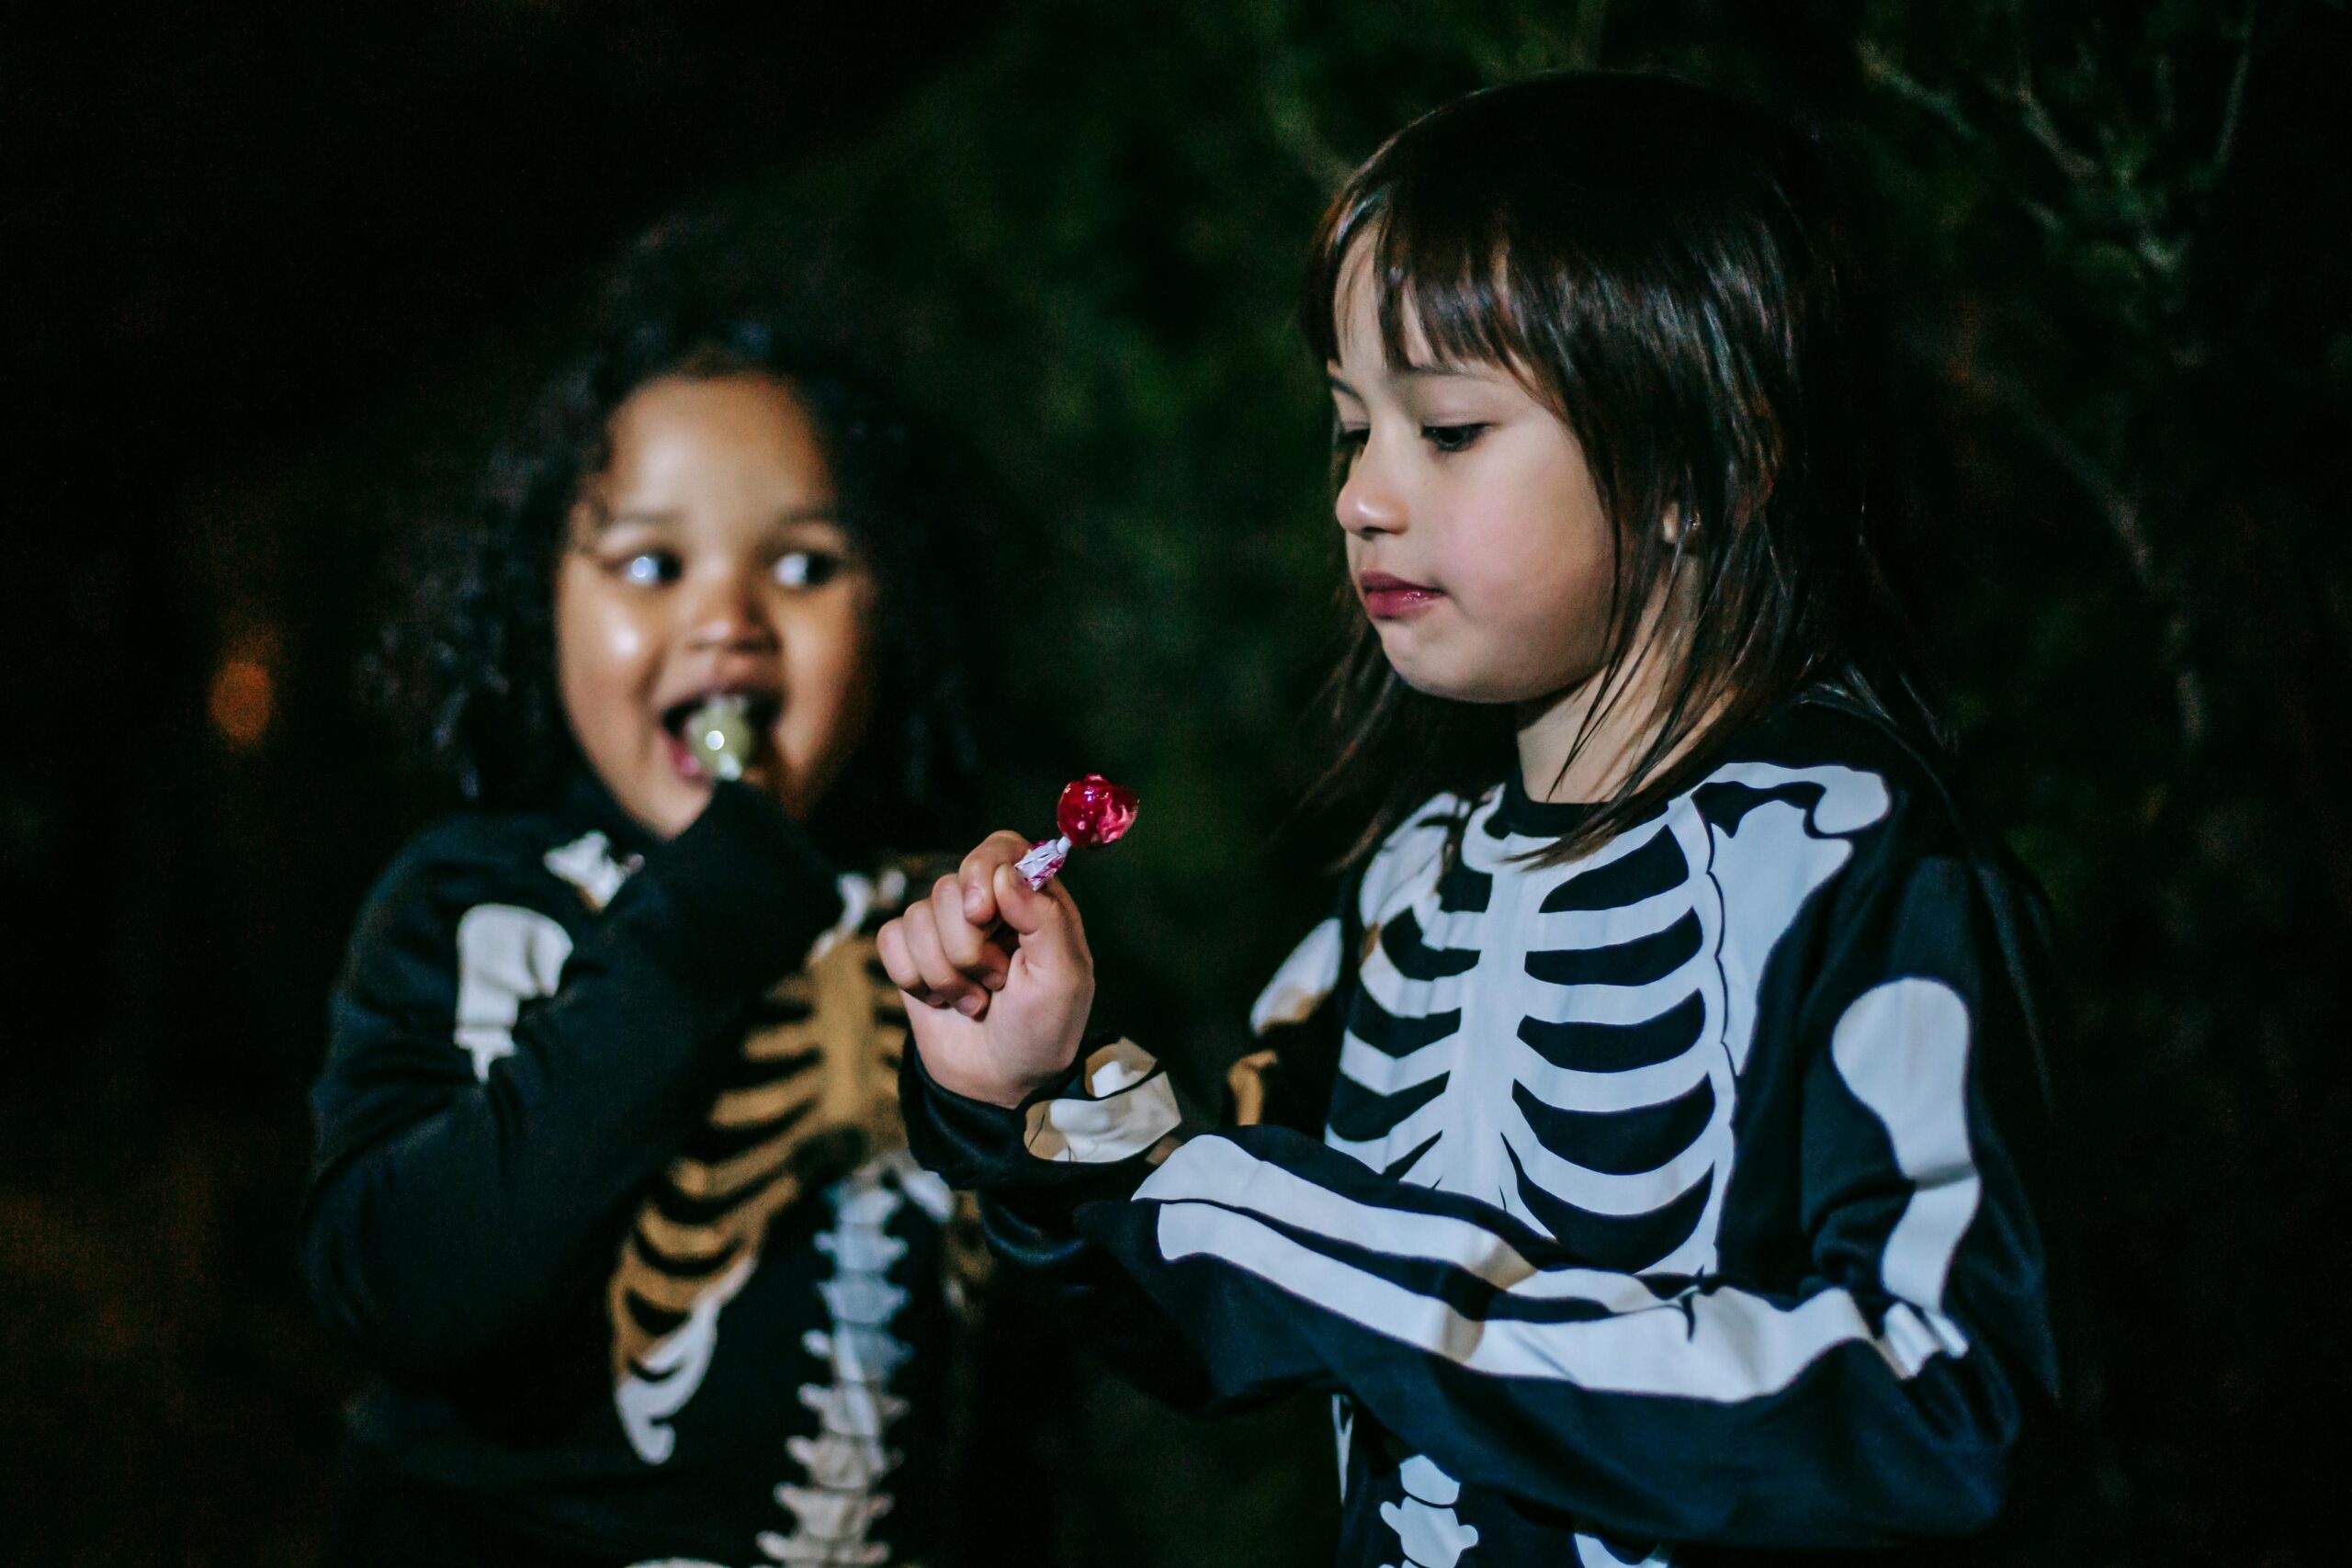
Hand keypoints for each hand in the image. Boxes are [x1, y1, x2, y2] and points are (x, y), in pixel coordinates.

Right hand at [876, 830, 1093, 1107]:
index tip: (982, 913)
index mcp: (1033, 900)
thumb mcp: (1064, 980)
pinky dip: (912, 977)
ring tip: (976, 999)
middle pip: (949, 887)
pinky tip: (941, 1001)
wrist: (1002, 1082)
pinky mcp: (913, 955)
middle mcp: (988, 906)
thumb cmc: (1043, 1030)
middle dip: (966, 947)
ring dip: (944, 972)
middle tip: (996, 981)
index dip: (981, 871)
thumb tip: (1008, 874)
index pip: (1000, 847)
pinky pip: (890, 939)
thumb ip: (1045, 920)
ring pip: (917, 916)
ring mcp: (946, 929)